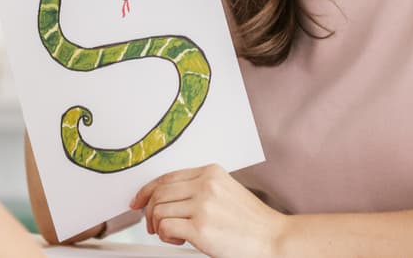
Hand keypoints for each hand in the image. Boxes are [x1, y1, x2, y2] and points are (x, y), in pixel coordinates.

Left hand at [131, 164, 287, 257]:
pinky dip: (165, 236)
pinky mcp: (200, 227)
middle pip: (158, 193)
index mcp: (210, 173)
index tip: (138, 201)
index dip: (147, 190)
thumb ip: (198, 188)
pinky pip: (165, 227)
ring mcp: (203, 205)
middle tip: (153, 226)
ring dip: (158, 226)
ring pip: (158, 210)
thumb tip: (164, 197)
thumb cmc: (251, 222)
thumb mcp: (225, 192)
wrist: (274, 239)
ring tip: (173, 235)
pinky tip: (178, 240)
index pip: (166, 177)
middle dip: (149, 211)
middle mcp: (205, 185)